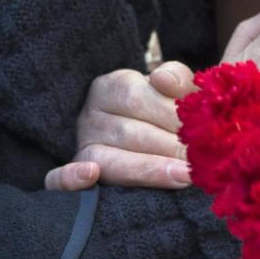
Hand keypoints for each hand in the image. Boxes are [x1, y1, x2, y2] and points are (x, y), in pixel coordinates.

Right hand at [44, 62, 194, 191]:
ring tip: (184, 177)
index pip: (135, 96)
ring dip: (146, 169)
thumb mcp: (174, 89)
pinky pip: (57, 178)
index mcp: (110, 86)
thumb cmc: (164, 111)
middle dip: (169, 147)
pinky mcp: (66, 176)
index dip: (169, 114)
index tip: (201, 132)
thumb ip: (177, 79)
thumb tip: (162, 79)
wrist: (147, 133)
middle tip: (202, 161)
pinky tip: (91, 176)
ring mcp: (78, 146)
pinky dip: (70, 178)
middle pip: (126, 130)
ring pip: (104, 158)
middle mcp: (89, 115)